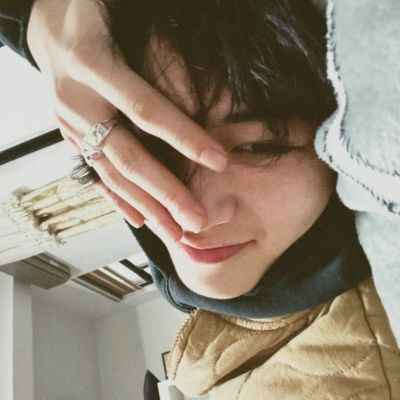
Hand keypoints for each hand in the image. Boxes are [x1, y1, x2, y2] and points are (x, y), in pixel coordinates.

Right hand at [27, 0, 226, 240]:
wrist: (45, 19)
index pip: (145, 109)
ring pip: (111, 173)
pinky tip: (139, 219)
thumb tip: (198, 100)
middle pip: (127, 155)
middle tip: (196, 221)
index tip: (218, 161)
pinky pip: (95, 173)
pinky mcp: (69, 136)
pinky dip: (118, 198)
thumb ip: (159, 54)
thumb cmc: (92, 8)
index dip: (183, 136)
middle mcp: (77, 100)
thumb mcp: (124, 14)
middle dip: (164, 191)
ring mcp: (69, 123)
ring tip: (174, 233)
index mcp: (91, 63)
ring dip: (146, 206)